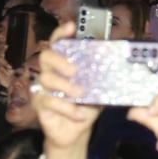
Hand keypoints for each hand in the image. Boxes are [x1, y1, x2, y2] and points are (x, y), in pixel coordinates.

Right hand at [33, 23, 98, 152]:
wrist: (76, 132)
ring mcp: (42, 88)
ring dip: (65, 86)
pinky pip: (48, 101)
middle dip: (60, 61)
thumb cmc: (87, 106)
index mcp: (65, 64)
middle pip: (46, 56)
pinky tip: (78, 114)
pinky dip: (66, 108)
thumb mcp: (98, 90)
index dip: (61, 33)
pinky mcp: (39, 104)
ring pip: (46, 79)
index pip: (58, 43)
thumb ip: (102, 77)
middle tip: (75, 71)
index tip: (71, 26)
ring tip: (80, 94)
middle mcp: (51, 72)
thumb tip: (118, 64)